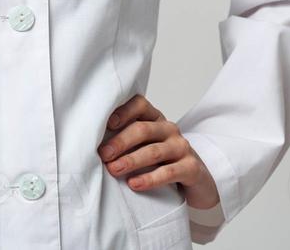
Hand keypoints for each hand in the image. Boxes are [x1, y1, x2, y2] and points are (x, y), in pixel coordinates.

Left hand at [98, 93, 220, 211]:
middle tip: (102, 154)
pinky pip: (169, 172)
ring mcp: (182, 147)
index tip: (106, 124)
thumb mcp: (144, 147)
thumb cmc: (162, 162)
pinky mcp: (191, 167)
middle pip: (143, 129)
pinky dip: (150, 178)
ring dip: (131, 160)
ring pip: (154, 151)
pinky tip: (134, 184)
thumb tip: (91, 143)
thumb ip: (125, 141)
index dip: (122, 111)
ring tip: (113, 170)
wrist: (197, 182)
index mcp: (155, 119)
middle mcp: (169, 129)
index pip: (139, 104)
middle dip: (120, 141)